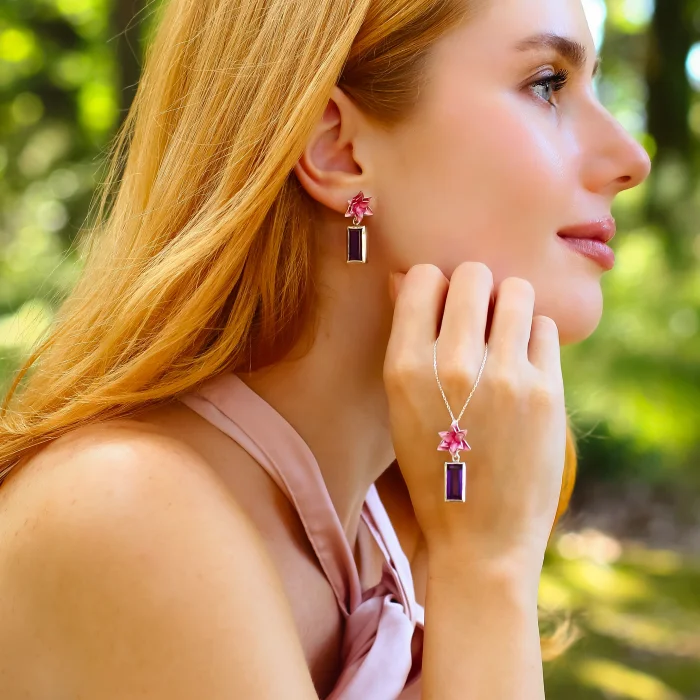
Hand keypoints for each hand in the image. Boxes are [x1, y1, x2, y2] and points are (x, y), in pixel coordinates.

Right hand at [383, 262, 566, 567]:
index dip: (434, 286)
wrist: (482, 537)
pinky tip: (524, 365)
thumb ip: (405, 338)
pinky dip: (535, 338)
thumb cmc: (435, 470)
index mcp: (405, 368)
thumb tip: (405, 278)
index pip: (423, 278)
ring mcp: (505, 377)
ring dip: (510, 306)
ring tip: (504, 336)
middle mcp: (453, 365)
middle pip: (474, 274)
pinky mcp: (547, 392)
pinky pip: (545, 328)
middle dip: (476, 288)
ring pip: (517, 292)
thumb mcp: (401, 406)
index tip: (442, 306)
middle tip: (478, 318)